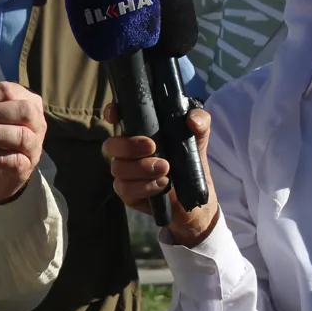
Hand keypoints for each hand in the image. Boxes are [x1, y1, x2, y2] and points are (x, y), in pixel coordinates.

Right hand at [102, 102, 218, 247]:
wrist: (195, 198)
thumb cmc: (190, 162)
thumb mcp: (199, 139)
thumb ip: (200, 123)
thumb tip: (192, 121)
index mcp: (140, 132)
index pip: (117, 117)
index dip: (112, 112)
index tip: (115, 115)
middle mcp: (128, 151)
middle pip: (111, 145)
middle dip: (128, 146)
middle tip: (152, 147)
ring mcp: (126, 174)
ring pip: (118, 168)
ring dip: (141, 168)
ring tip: (165, 169)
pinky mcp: (129, 195)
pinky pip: (126, 190)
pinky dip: (145, 186)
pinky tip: (162, 185)